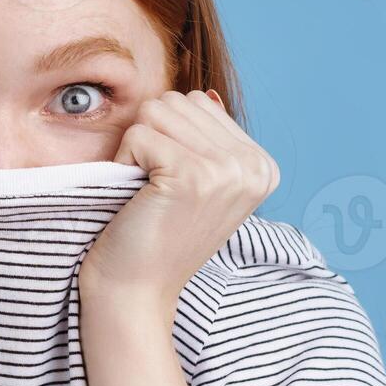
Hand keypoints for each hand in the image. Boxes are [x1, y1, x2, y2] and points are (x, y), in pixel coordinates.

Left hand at [82, 90, 278, 304]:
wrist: (137, 291)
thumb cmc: (158, 235)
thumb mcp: (200, 183)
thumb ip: (210, 138)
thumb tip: (208, 93)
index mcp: (263, 165)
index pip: (200, 103)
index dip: (169, 137)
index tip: (175, 186)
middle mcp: (254, 166)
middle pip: (178, 101)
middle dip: (152, 138)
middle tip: (156, 189)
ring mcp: (228, 170)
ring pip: (157, 110)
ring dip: (137, 149)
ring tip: (148, 191)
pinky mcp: (192, 174)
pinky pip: (138, 134)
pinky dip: (123, 163)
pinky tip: (136, 198)